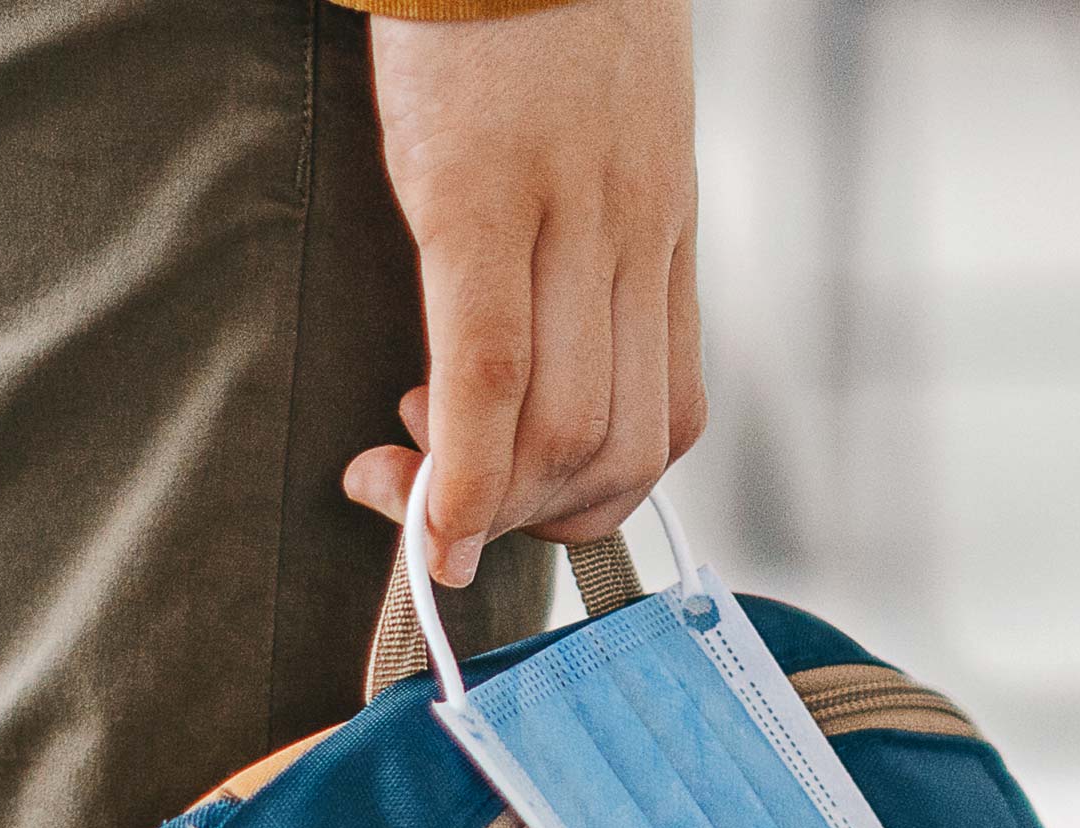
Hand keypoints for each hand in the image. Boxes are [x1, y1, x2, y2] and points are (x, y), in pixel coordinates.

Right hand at [348, 0, 704, 585]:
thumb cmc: (536, 2)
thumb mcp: (603, 125)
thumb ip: (586, 229)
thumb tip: (534, 335)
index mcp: (662, 226)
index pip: (668, 418)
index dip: (592, 497)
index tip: (506, 494)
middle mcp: (636, 237)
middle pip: (621, 451)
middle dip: (533, 523)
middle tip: (446, 504)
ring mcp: (568, 220)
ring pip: (565, 432)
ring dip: (488, 503)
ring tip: (411, 478)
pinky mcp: (481, 196)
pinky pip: (491, 370)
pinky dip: (460, 468)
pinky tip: (420, 506)